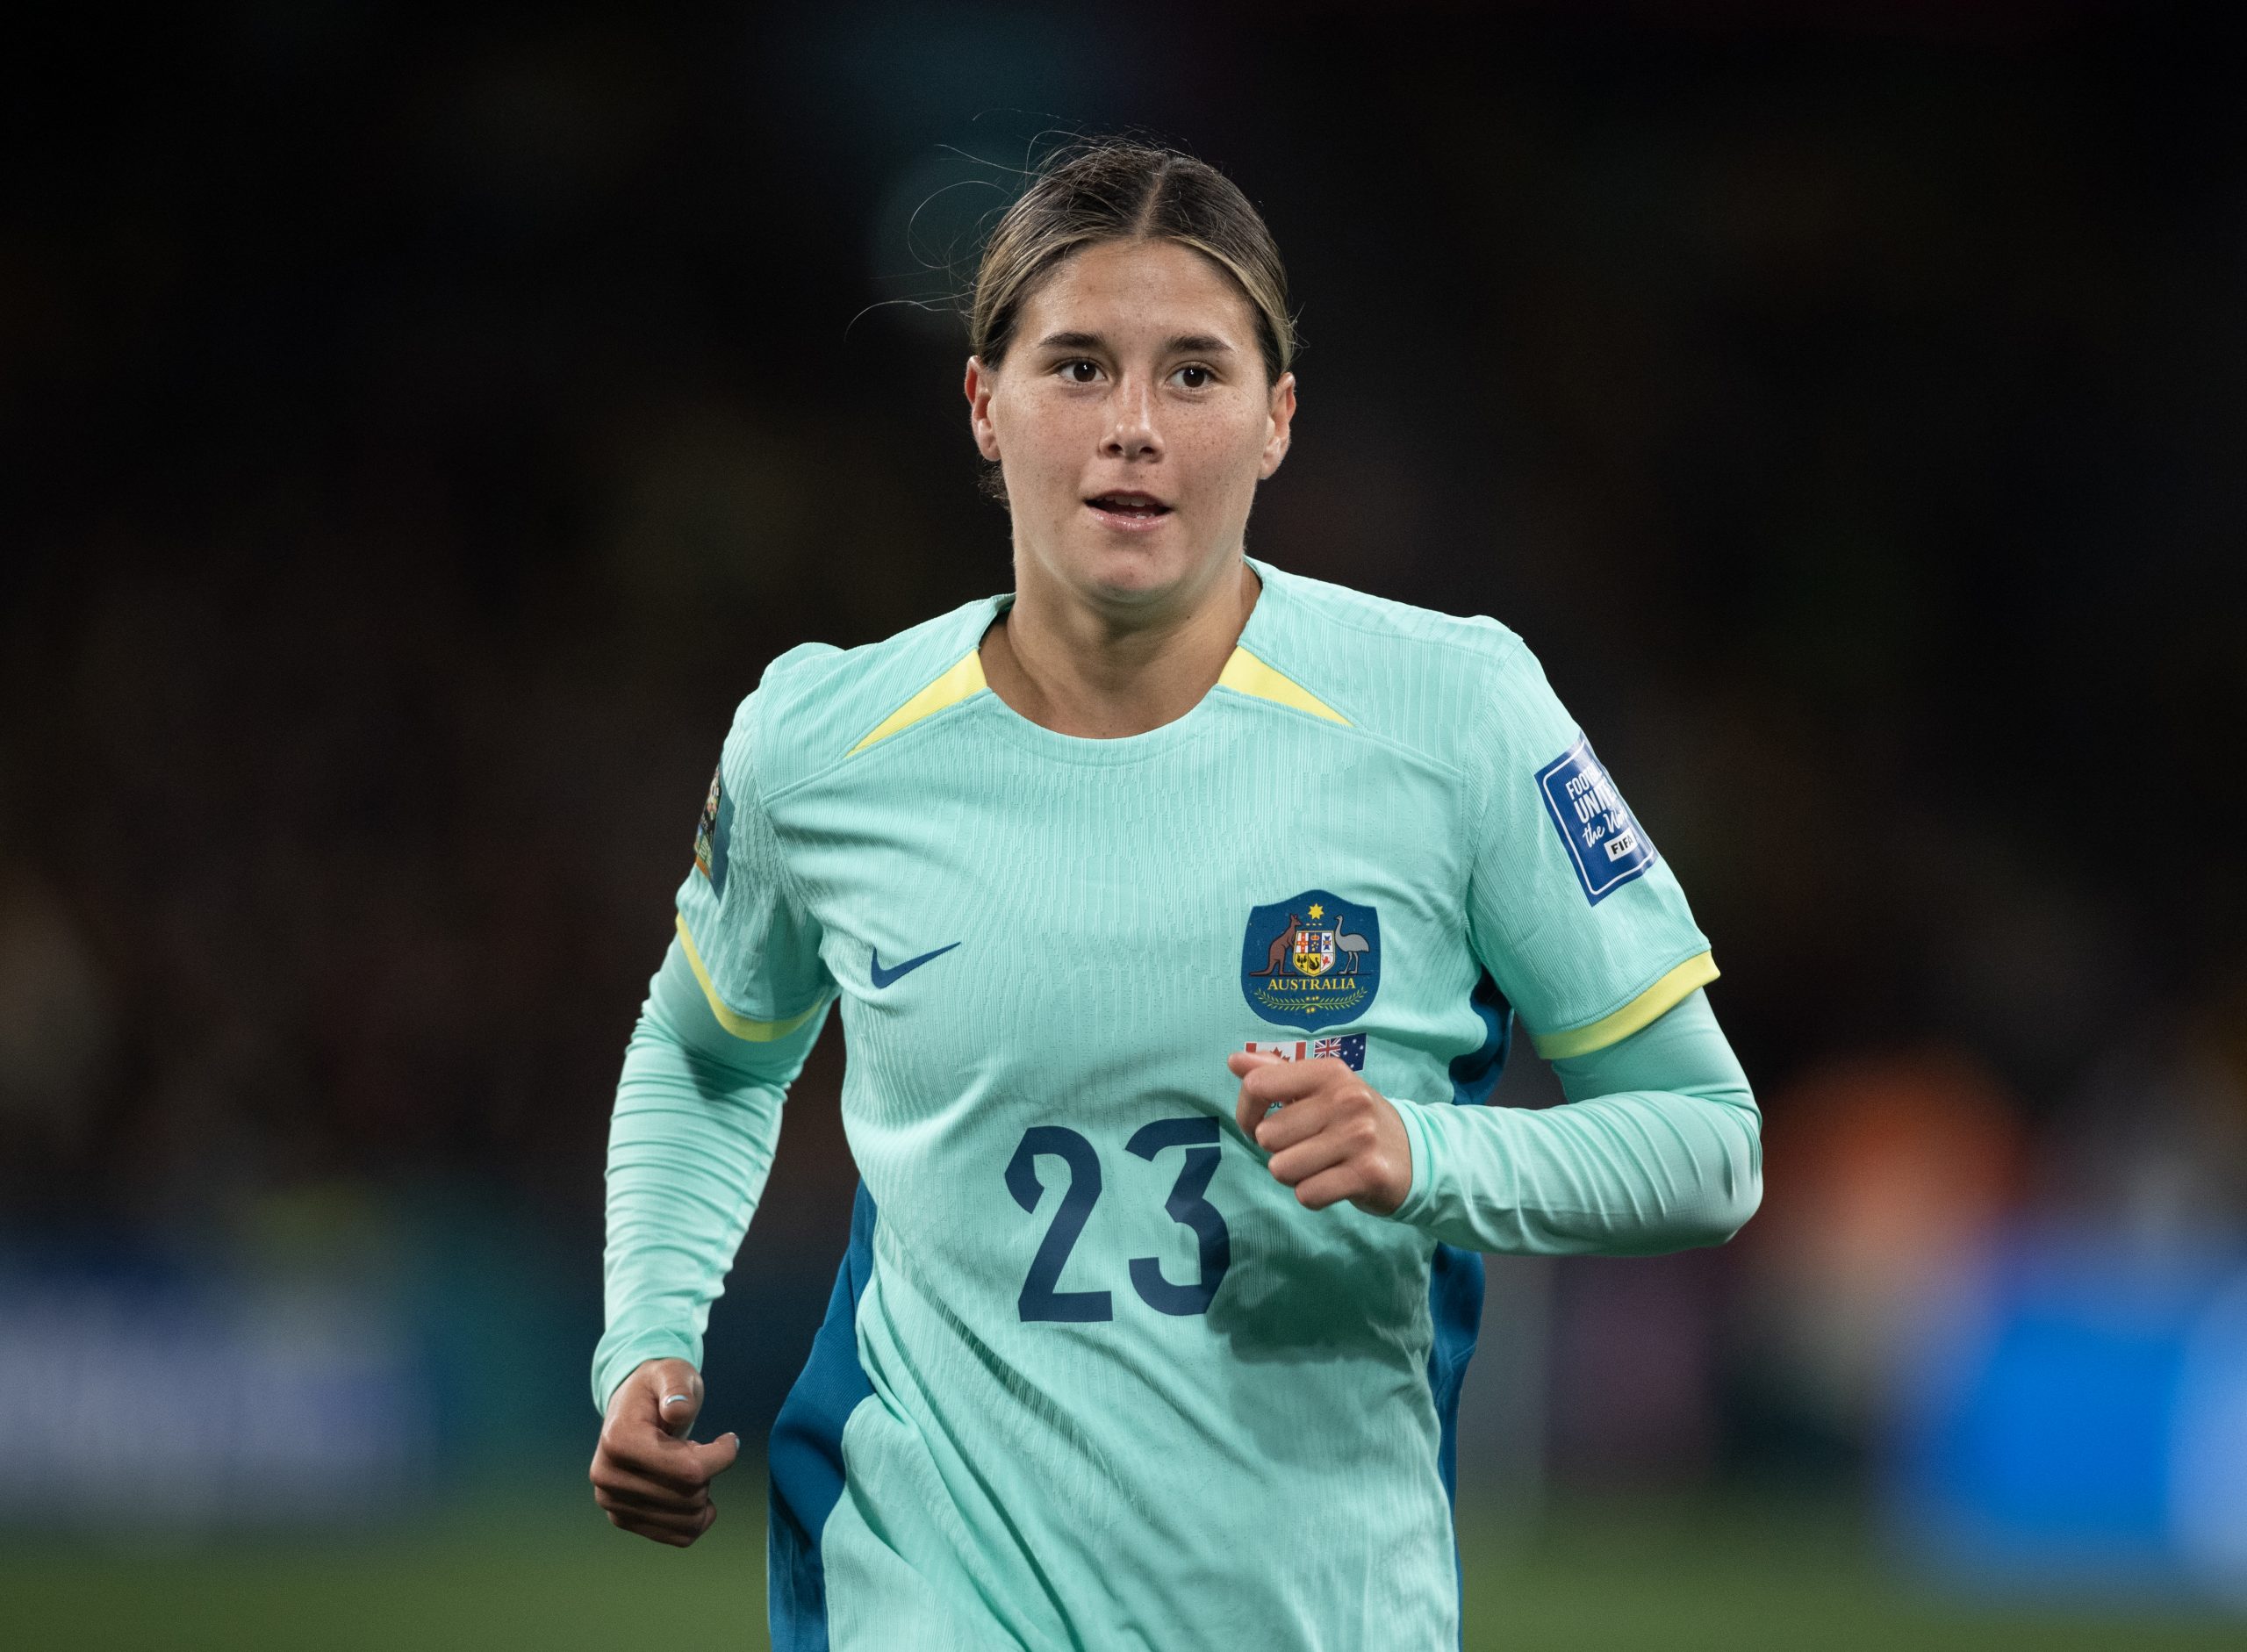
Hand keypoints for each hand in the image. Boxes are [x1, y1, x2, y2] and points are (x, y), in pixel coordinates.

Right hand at [589, 1357, 739, 1546]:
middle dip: (709, 1472)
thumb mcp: (672, 1373)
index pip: (689, 1470)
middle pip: (690, 1496)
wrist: (632, 1409)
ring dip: (702, 1494)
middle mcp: (607, 1477)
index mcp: (618, 1440)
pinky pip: (678, 1537)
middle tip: (698, 1449)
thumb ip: (678, 1387)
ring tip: (688, 1466)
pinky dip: (697, 1518)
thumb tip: (678, 1411)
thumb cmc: (658, 1388)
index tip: (729, 1439)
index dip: (722, 1456)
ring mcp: (612, 1503)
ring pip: (687, 1521)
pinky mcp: (623, 1519)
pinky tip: (692, 1491)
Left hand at [1227, 1050, 1412, 1215]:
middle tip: (1306, 1148)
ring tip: (1319, 1165)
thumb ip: (1276, 1073)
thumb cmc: (1354, 1120)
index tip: (1259, 1124)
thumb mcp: (1322, 1089)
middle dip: (1278, 1150)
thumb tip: (1234, 1060)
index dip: (1247, 1113)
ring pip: (1282, 1169)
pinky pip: (1307, 1194)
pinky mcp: (1367, 1174)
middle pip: (1268, 1136)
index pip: (1258, 1086)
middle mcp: (1347, 1100)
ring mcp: (1360, 1137)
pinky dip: (1313, 1194)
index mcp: (1330, 1073)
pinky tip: (1333, 1182)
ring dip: (1294, 1175)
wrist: (1415, 1155)